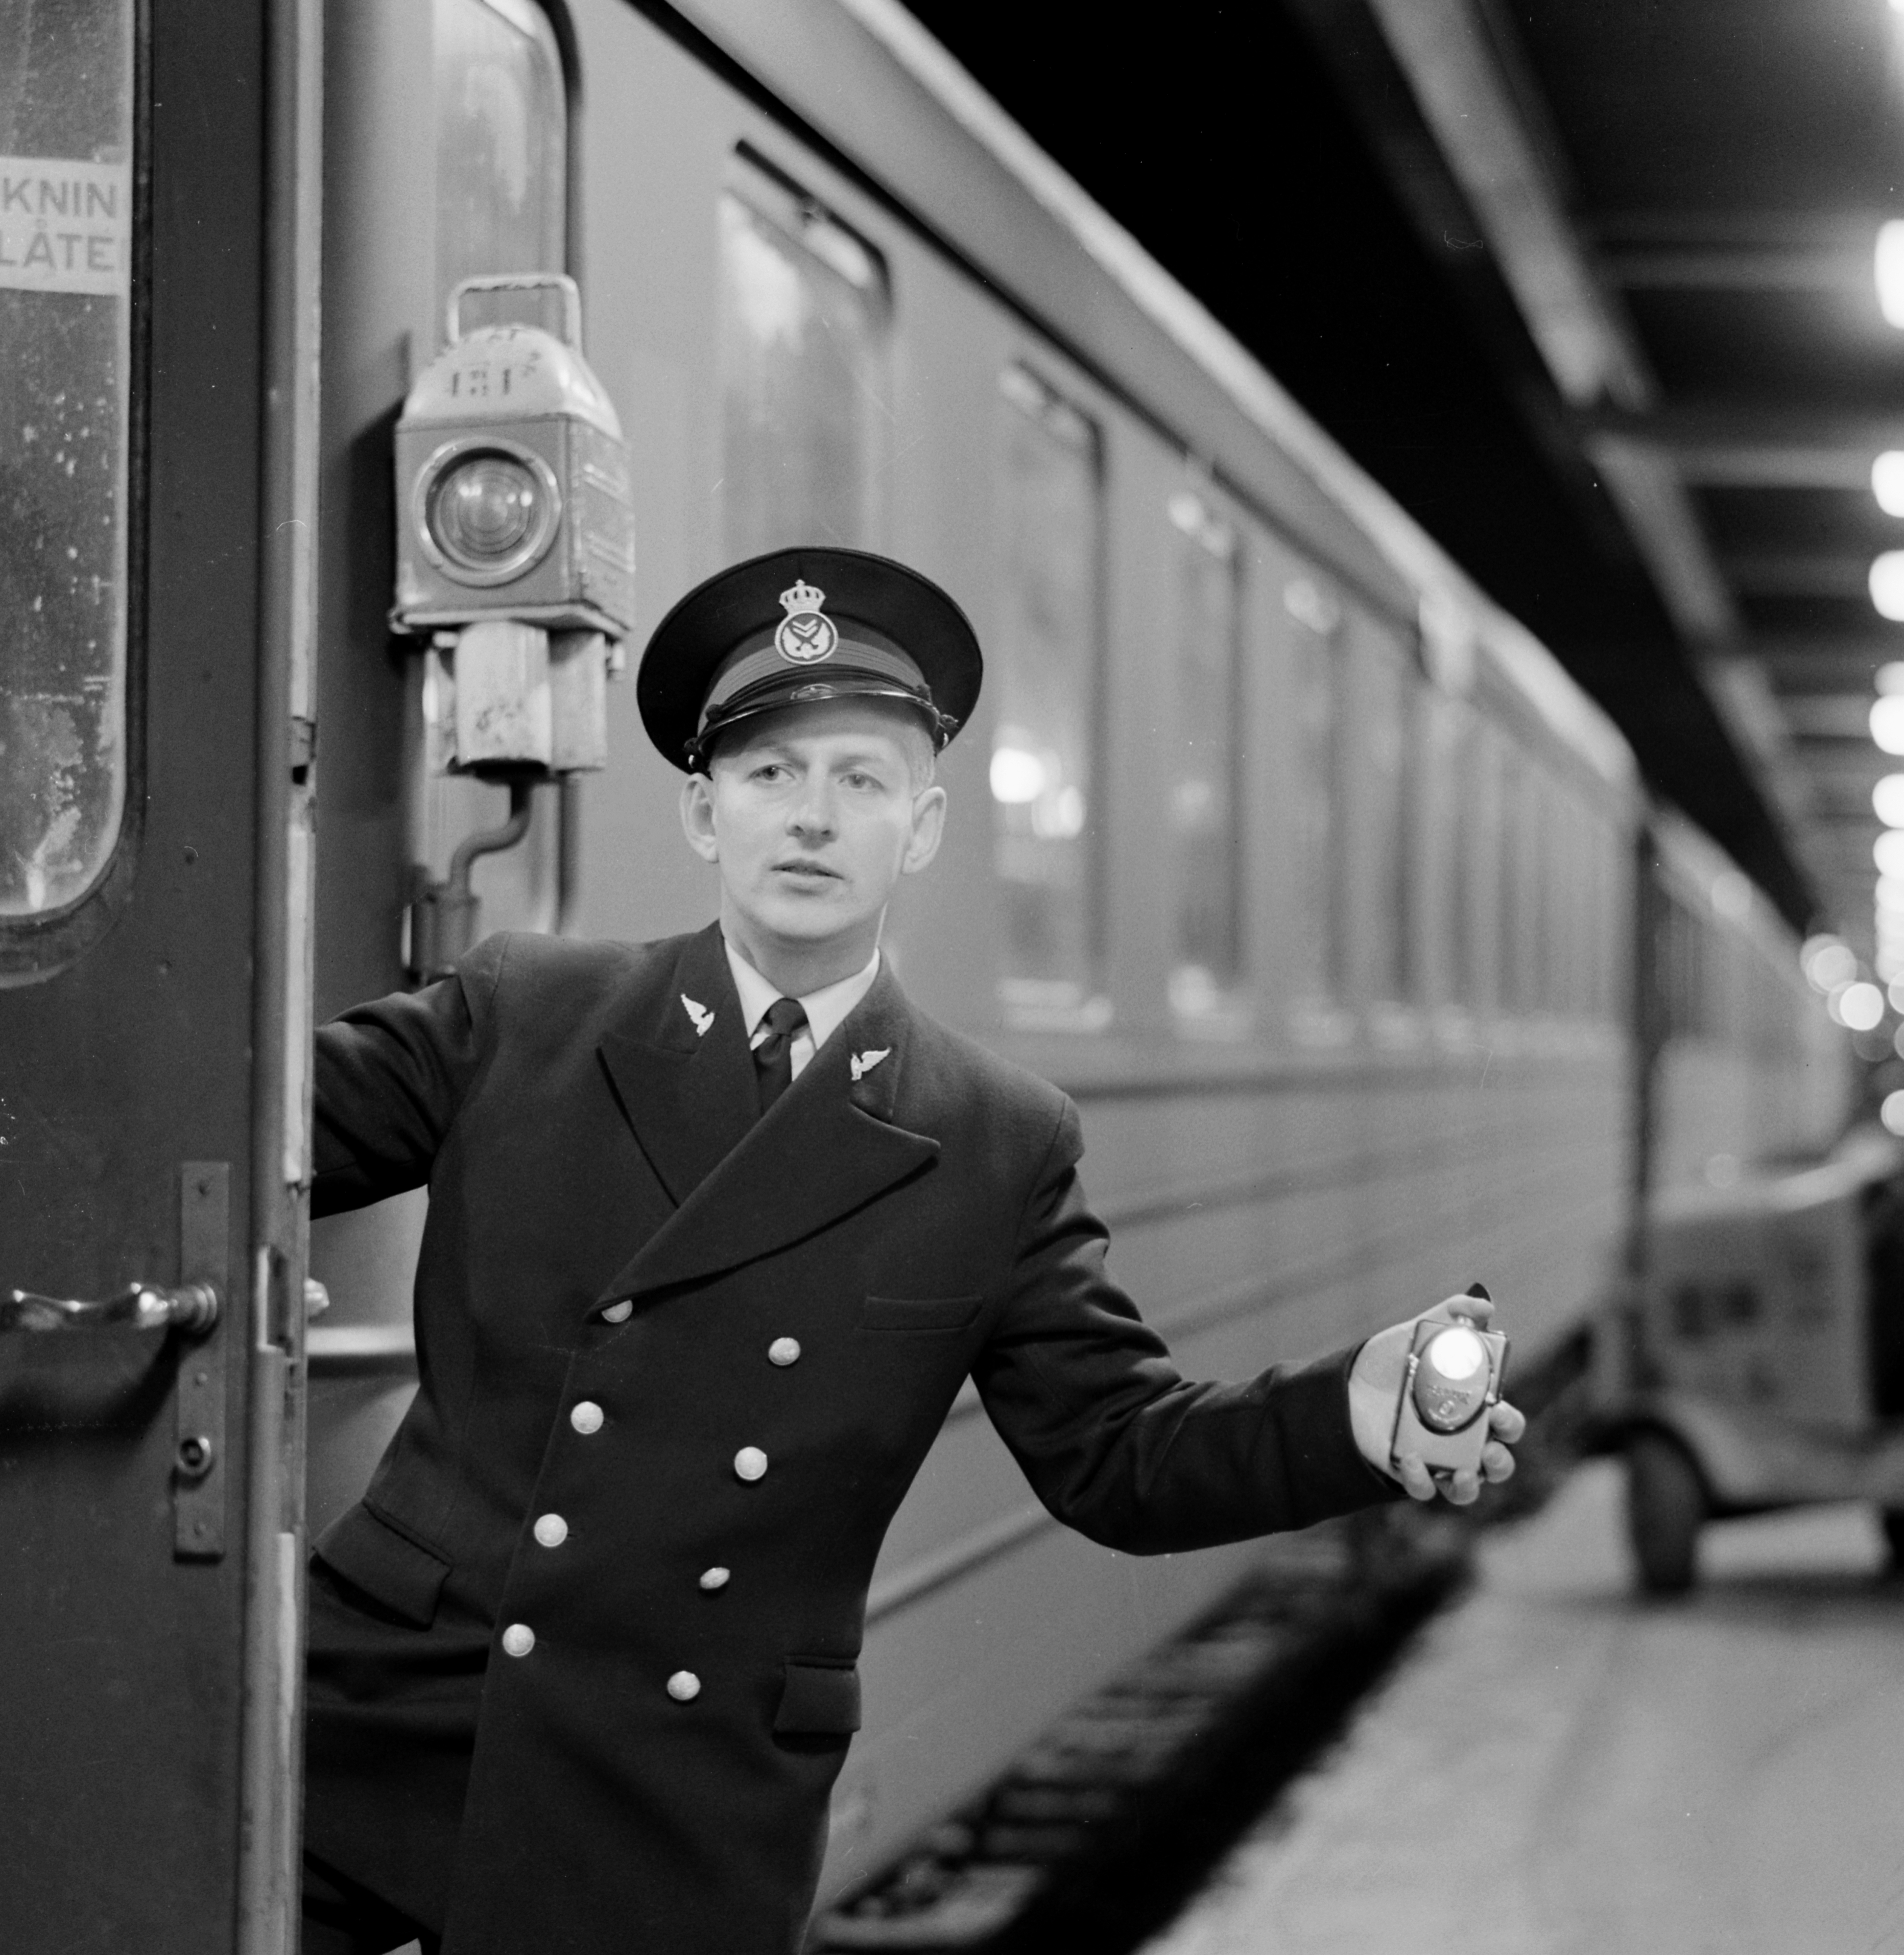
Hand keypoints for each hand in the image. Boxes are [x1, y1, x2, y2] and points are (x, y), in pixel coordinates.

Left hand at [1347, 1293, 1525, 1505]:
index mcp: (1472, 1409)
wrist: (1343, 1384)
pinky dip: (1422, 1481)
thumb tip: (1485, 1306)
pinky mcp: (1408, 1473)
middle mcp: (1459, 1439)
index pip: (1506, 1424)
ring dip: (1471, 1485)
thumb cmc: (1390, 1361)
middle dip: (1500, 1460)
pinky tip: (1412, 1460)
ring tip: (1463, 1472)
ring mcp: (1435, 1459)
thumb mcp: (1419, 1331)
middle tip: (1488, 1446)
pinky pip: (1424, 1490)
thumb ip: (1452, 1312)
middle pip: (1496, 1462)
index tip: (1500, 1412)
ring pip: (1467, 1489)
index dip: (1511, 1423)